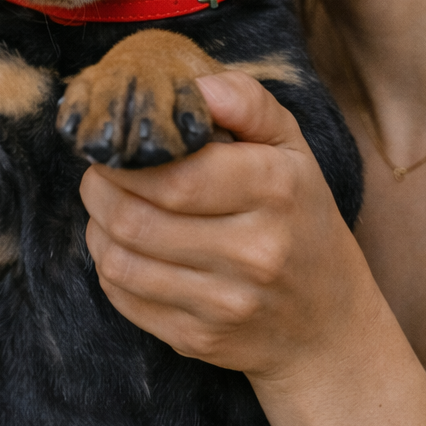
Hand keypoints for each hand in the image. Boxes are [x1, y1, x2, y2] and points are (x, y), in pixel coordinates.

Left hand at [81, 72, 380, 384]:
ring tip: (107, 207)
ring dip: (97, 228)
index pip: (175, 177)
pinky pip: (125, 299)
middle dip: (99, 189)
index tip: (115, 145)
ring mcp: (226, 302)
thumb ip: (246, 103)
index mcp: (276, 189)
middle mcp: (254, 251)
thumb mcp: (292, 149)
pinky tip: (124, 248)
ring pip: (120, 261)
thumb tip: (194, 86)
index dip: (126, 160)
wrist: (328, 324)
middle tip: (99, 172)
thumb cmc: (300, 218)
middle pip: (136, 219)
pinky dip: (110, 268)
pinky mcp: (200, 339)